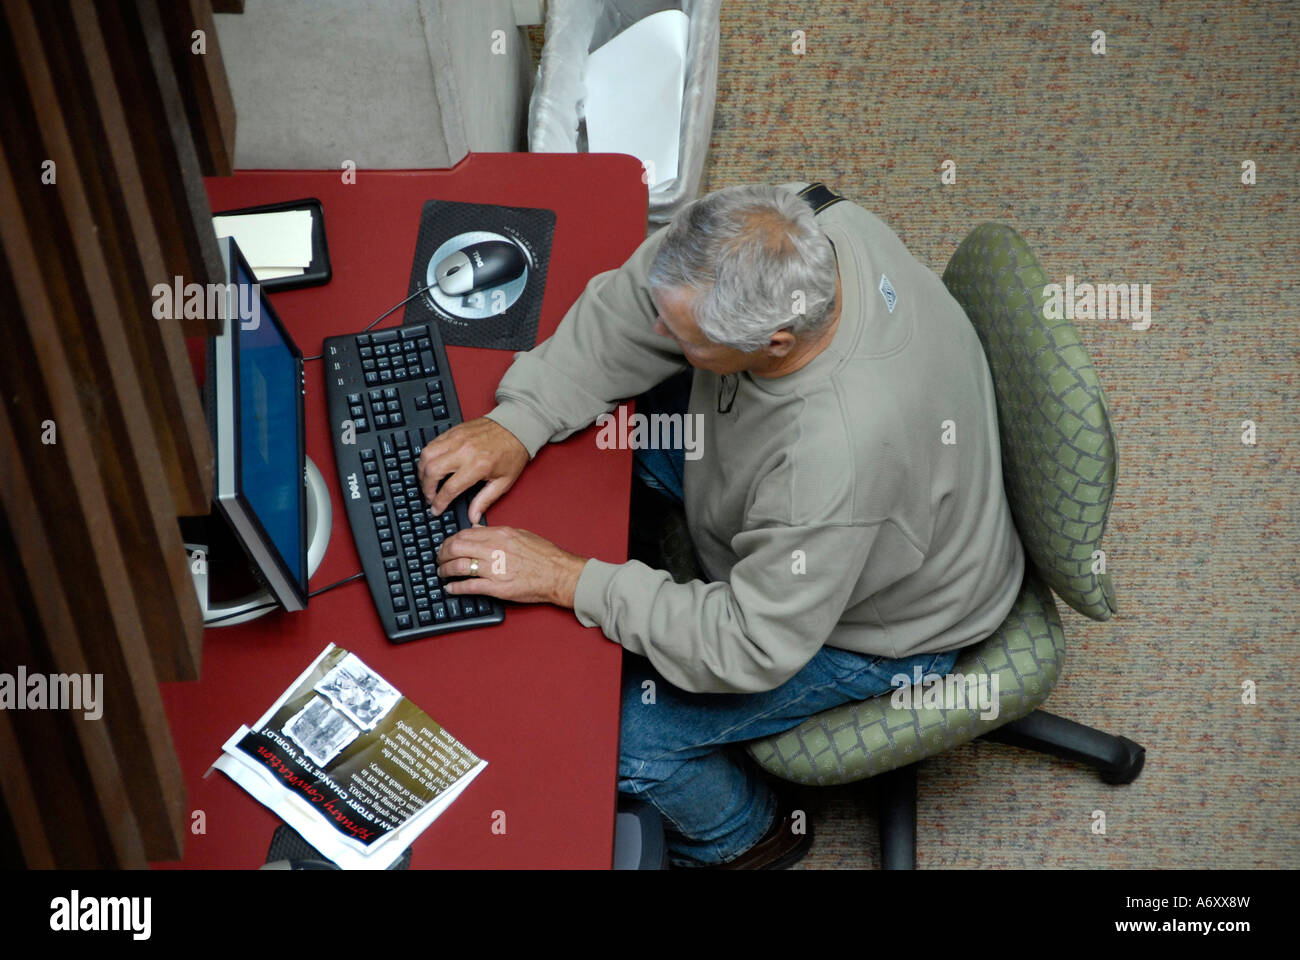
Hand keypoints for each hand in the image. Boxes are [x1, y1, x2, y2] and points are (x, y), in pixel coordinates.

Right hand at [418, 417, 528, 522]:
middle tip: (430, 496)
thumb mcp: (504, 482)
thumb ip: (485, 500)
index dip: (439, 502)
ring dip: (422, 470)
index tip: (436, 509)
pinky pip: (432, 443)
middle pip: (432, 471)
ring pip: (426, 455)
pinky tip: (432, 464)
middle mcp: (464, 451)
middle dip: (426, 488)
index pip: (449, 489)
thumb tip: (473, 517)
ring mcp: (456, 439)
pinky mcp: (453, 431)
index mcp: (477, 466)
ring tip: (427, 481)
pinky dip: (427, 455)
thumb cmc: (512, 453)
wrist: (516, 426)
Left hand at [436, 526, 586, 607]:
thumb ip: (496, 532)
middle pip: (456, 548)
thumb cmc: (544, 555)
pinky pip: (469, 586)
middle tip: (439, 559)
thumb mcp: (519, 534)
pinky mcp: (498, 588)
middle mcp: (495, 550)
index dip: (450, 540)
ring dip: (445, 570)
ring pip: (459, 566)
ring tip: (442, 573)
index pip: (464, 534)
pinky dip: (455, 587)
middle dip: (442, 554)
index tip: (446, 545)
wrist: (559, 574)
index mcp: (500, 535)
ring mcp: (495, 569)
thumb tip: (476, 529)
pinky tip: (450, 588)